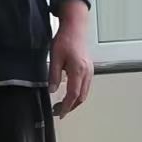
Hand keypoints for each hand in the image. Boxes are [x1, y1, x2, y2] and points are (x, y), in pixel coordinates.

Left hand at [49, 2, 92, 118]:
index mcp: (78, 70)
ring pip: (84, 93)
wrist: (75, 28)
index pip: (73, 95)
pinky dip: (78, 94)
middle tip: (58, 111)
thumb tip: (52, 90)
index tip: (59, 113)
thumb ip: (54, 75)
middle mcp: (87, 73)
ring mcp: (90, 71)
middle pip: (81, 97)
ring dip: (75, 101)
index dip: (66, 106)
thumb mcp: (54, 57)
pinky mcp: (89, 68)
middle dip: (70, 107)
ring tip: (62, 105)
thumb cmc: (65, 40)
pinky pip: (86, 86)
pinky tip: (70, 94)